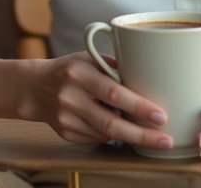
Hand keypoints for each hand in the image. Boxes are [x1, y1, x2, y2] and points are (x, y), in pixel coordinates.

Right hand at [23, 52, 174, 151]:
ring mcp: (66, 118)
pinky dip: (111, 135)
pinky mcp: (65, 133)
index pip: (113, 92)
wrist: (34, 86)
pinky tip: (120, 130)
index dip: (139, 106)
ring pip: (105, 134)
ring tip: (151, 136)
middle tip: (166, 140)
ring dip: (130, 136)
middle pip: (111, 122)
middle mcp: (70, 97)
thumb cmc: (70, 69)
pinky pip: (96, 138)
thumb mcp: (90, 59)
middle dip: (142, 135)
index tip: (161, 116)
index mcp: (79, 73)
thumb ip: (115, 69)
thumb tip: (149, 80)